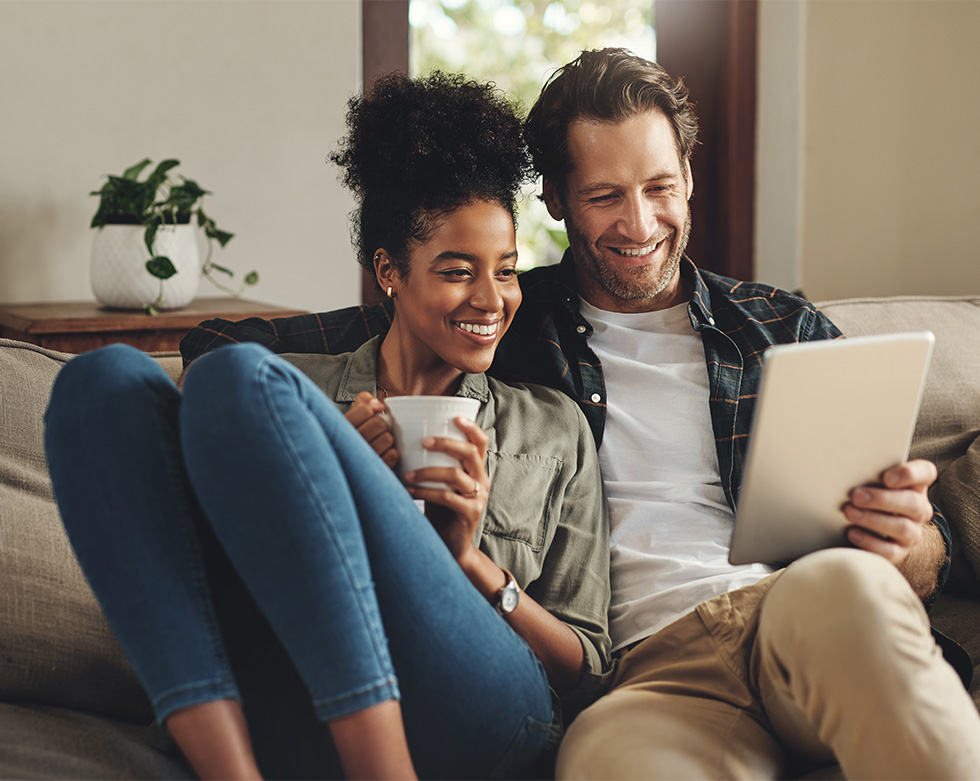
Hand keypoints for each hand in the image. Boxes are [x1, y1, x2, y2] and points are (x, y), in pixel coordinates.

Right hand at [344, 391, 397, 468]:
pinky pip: (393, 455)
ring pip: (387, 439)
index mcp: (340, 428)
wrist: (347, 468)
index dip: (372, 411)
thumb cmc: (353, 436)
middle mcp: (347, 445)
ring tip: (379, 442)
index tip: (371, 415)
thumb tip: (379, 405)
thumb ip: (363, 401)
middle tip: (376, 431)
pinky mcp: (372, 471)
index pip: (365, 410)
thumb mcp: (352, 414)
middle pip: (379, 424)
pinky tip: (383, 454)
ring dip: (388, 439)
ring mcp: (360, 460)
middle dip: (382, 425)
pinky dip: (392, 453)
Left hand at [403, 416, 489, 563]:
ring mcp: (478, 497)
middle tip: (423, 441)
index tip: (454, 416)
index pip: (481, 442)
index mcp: (476, 469)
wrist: (451, 545)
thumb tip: (405, 439)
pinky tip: (410, 490)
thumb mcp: (440, 483)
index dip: (471, 427)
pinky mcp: (470, 514)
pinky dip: (426, 492)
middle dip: (446, 443)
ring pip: (456, 475)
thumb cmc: (440, 509)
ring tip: (407, 474)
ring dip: (428, 472)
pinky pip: (448, 497)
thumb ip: (433, 464)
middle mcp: (481, 480)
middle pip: (470, 452)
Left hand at [843, 459, 937, 564]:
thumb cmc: (867, 493)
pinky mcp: (900, 551)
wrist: (867, 526)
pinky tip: (852, 532)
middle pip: (912, 503)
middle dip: (882, 499)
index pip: (925, 473)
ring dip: (873, 519)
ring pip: (902, 528)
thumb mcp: (869, 480)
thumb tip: (843, 464)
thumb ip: (866, 472)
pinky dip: (870, 542)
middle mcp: (918, 508)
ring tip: (849, 512)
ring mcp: (912, 531)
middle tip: (856, 496)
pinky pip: (891, 551)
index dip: (909, 474)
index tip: (886, 477)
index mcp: (915, 484)